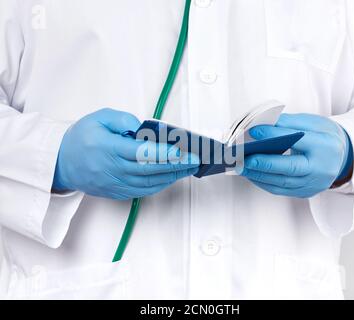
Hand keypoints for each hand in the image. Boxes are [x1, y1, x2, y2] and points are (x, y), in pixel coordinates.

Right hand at [53, 108, 199, 199]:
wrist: (60, 163)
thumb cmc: (79, 139)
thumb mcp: (98, 118)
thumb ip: (122, 119)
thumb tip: (142, 128)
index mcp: (109, 149)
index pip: (143, 153)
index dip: (165, 153)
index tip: (182, 151)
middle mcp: (114, 169)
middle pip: (151, 170)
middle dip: (177, 166)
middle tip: (195, 160)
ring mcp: (115, 184)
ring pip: (150, 183)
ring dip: (172, 176)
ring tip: (188, 168)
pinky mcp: (116, 192)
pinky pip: (142, 191)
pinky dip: (159, 185)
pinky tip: (170, 177)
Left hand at [240, 113, 353, 197]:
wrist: (343, 158)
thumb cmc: (325, 138)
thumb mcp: (313, 123)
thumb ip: (288, 124)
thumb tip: (262, 126)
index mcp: (325, 146)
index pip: (297, 140)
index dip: (274, 136)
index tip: (254, 131)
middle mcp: (321, 169)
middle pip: (289, 168)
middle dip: (263, 163)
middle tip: (243, 158)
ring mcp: (313, 184)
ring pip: (281, 182)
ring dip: (257, 174)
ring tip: (239, 165)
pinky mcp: (304, 193)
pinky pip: (280, 189)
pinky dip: (262, 181)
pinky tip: (250, 173)